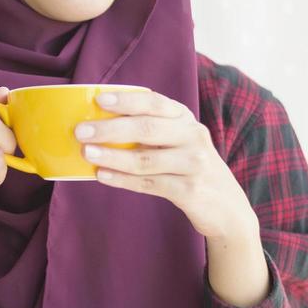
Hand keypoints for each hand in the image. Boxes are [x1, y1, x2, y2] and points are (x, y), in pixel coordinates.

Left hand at [75, 88, 254, 240]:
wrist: (227, 207)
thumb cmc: (190, 168)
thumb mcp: (178, 142)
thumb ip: (150, 131)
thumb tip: (98, 125)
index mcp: (185, 119)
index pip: (154, 103)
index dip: (127, 100)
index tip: (99, 99)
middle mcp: (193, 137)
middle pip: (146, 129)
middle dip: (110, 128)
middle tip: (81, 131)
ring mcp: (194, 164)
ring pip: (145, 159)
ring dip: (112, 156)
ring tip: (86, 153)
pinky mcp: (190, 190)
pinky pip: (149, 183)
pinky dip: (122, 180)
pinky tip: (102, 175)